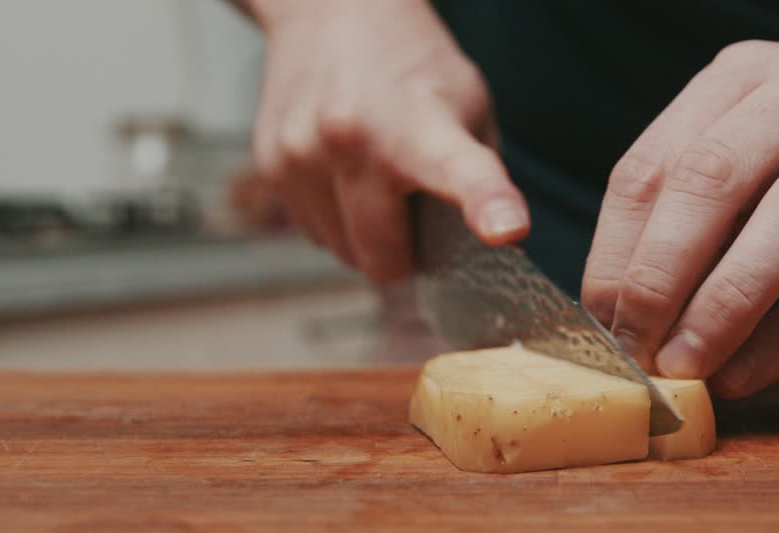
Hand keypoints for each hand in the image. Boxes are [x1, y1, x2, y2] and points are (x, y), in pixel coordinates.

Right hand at [250, 0, 527, 282]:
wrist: (332, 8)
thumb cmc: (412, 66)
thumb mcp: (469, 105)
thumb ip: (481, 177)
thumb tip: (485, 243)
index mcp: (422, 125)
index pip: (460, 171)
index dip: (487, 204)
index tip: (507, 229)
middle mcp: (354, 139)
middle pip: (382, 260)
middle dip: (403, 257)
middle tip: (413, 215)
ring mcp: (304, 153)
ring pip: (343, 252)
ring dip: (362, 235)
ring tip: (373, 178)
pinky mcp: (271, 163)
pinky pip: (313, 231)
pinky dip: (334, 218)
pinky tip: (341, 172)